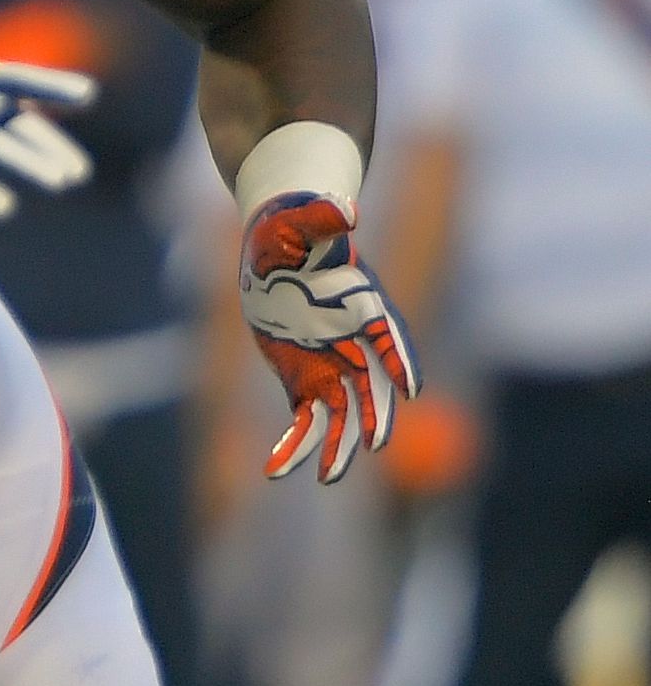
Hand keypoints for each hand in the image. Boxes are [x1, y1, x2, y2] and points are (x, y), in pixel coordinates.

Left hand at [242, 192, 414, 482]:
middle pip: (373, 386)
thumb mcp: (301, 220)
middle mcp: (355, 343)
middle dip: (376, 416)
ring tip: (328, 477)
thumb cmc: (293, 229)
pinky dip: (293, 445)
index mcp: (363, 306)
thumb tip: (344, 208)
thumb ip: (323, 217)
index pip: (391, 337)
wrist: (279, 246)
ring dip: (337, 446)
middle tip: (377, 443)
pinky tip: (275, 471)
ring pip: (341, 414)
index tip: (411, 387)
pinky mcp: (304, 379)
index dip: (401, 360)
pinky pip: (304, 420)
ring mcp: (331, 365)